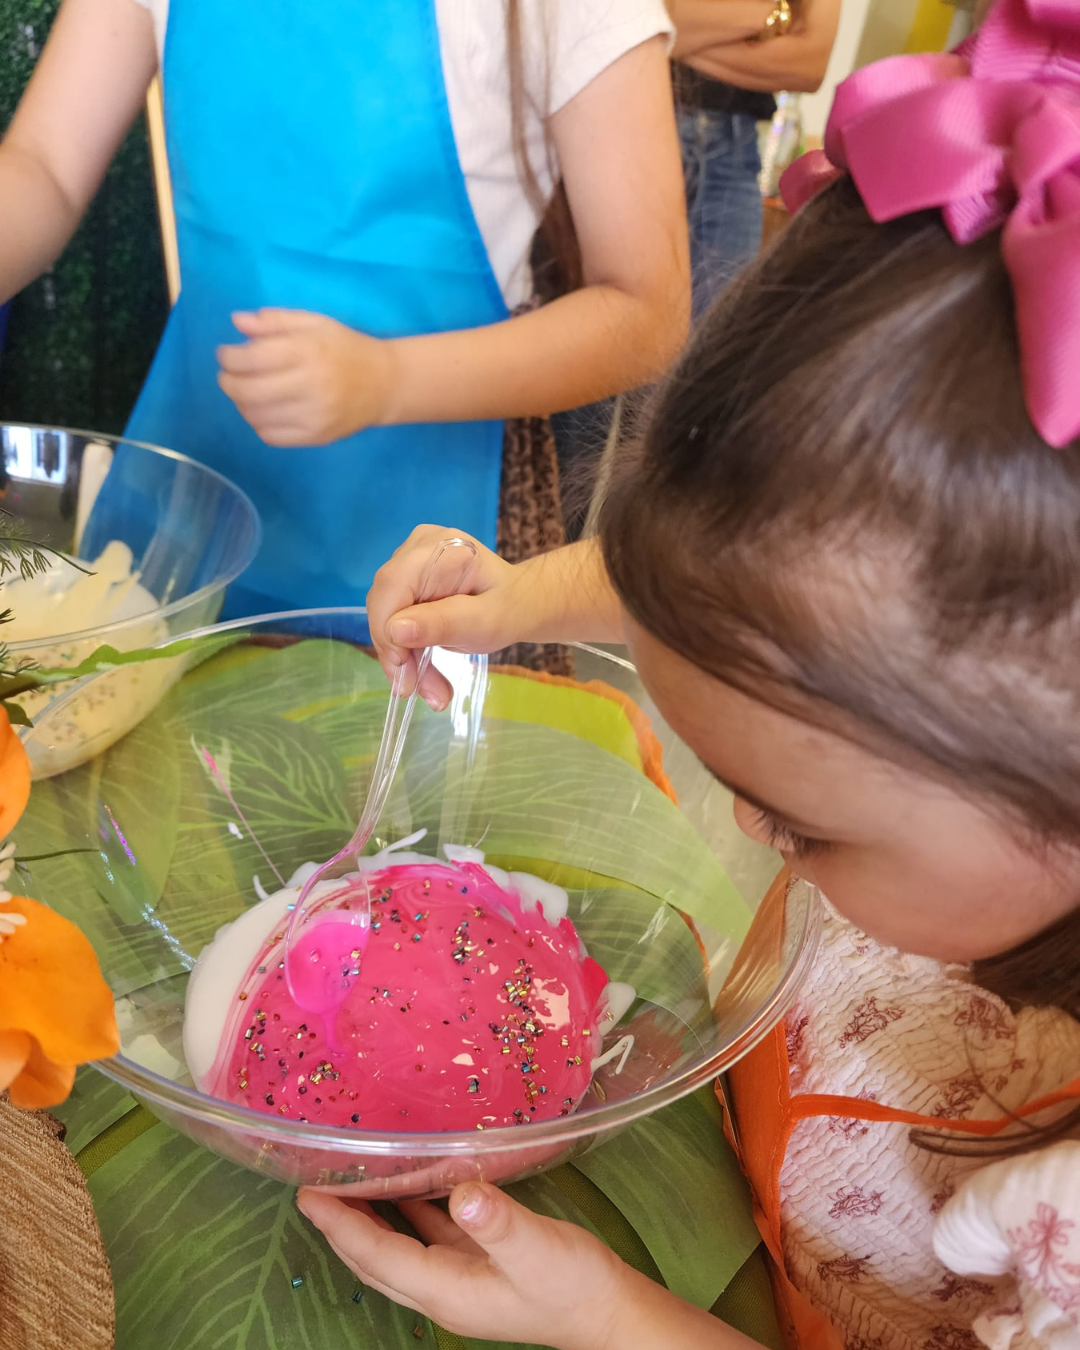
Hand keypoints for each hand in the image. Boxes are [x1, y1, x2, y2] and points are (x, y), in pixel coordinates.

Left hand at [216, 309, 395, 446]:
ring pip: (255, 416)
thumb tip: (237, 322)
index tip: (226, 354)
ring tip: (248, 392)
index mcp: (308, 352)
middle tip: (228, 376)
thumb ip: (275, 321)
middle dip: (228, 382)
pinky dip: (259, 422)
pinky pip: (270, 435)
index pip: (252, 359)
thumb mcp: (315, 323)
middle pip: (248, 391)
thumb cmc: (346, 349)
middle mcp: (310, 386)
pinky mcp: (316, 437)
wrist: (385, 384)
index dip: (228, 357)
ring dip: (241, 404)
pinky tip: (266, 410)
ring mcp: (314, 416)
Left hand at [297, 1182, 628, 1349]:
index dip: (339, 1225)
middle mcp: (441, 1288)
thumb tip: (462, 1192)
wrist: (608, 1312)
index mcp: (444, 1288)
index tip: (307, 1193)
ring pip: (395, 1248)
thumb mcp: (537, 1250)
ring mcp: (457, 1277)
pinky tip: (406, 1182)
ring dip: (367, 1218)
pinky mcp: (476, 1262)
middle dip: (339, 1224)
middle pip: (373, 1257)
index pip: (376, 1253)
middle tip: (312, 1182)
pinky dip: (406, 1211)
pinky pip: (425, 1235)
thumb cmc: (573, 1286)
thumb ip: (499, 1222)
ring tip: (345, 1179)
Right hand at [367, 524, 529, 708]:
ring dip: (402, 658)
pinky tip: (423, 675)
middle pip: (384, 603)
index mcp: (440, 548)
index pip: (392, 585)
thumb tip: (394, 630)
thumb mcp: (484, 623)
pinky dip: (406, 651)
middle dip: (397, 652)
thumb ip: (442, 624)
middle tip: (415, 690)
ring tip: (431, 691)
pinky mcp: (407, 582)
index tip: (403, 671)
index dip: (387, 630)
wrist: (519, 602)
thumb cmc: (508, 609)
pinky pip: (393, 619)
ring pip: (385, 616)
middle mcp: (417, 548)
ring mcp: (409, 563)